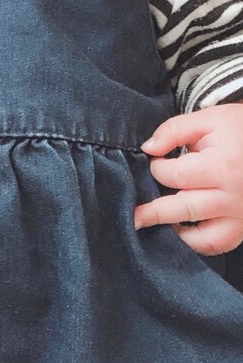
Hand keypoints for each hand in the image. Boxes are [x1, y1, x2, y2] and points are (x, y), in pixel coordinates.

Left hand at [134, 104, 242, 254]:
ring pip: (201, 237)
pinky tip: (183, 233)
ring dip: (174, 233)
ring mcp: (241, 215)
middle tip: (131, 216)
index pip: (175, 176)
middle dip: (151, 212)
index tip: (156, 163)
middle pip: (182, 209)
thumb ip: (174, 130)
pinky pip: (219, 244)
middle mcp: (232, 195)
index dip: (158, 169)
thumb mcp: (209, 119)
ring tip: (154, 227)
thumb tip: (147, 149)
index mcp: (222, 165)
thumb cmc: (241, 129)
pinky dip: (199, 244)